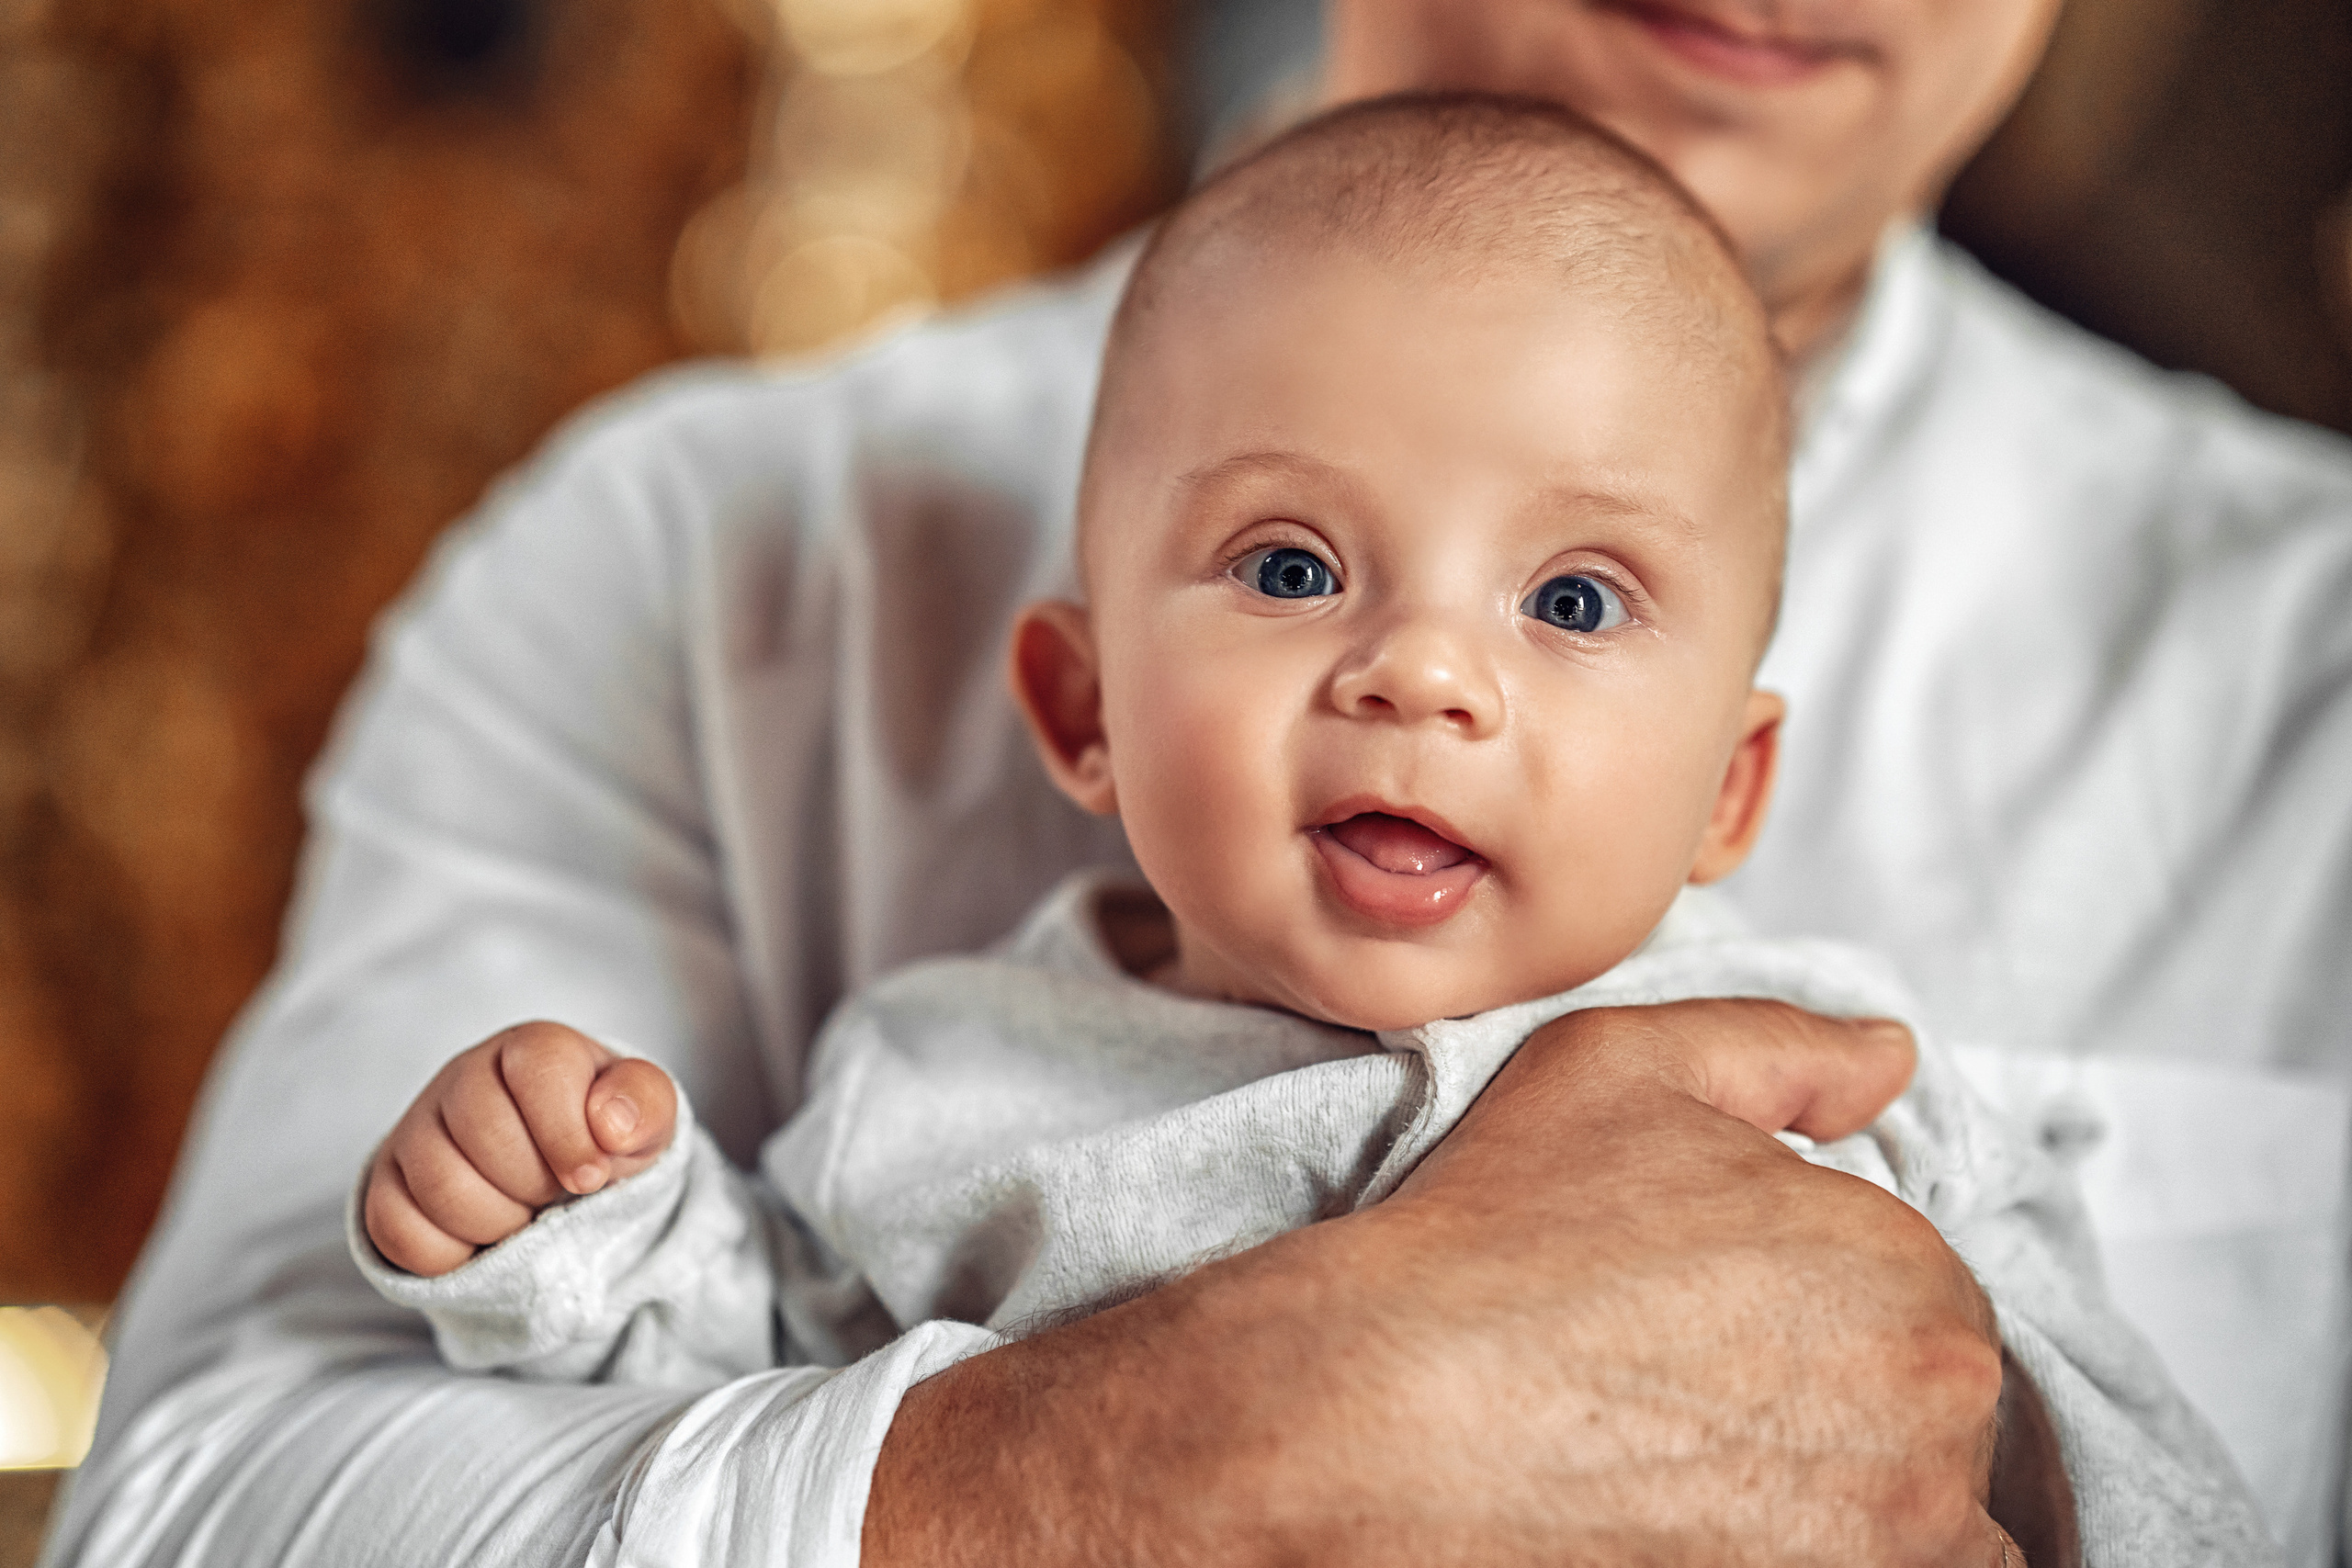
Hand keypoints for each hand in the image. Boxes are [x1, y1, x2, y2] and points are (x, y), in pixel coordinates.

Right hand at [362, 1020, 676, 1277]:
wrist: (562, 1175)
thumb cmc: (605, 1137)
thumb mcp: (646, 1119)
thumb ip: (645, 1107)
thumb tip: (611, 1125)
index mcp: (531, 1049)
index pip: (539, 1072)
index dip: (568, 1136)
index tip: (593, 1178)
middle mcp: (464, 1077)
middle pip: (484, 1134)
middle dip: (534, 1183)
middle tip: (555, 1194)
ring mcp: (416, 1128)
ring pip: (439, 1186)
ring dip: (496, 1223)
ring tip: (523, 1214)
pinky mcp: (385, 1183)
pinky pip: (398, 1231)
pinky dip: (450, 1254)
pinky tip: (482, 1237)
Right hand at [867, 999, 2029, 1565]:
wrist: (1382, 1409)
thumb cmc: (1498, 1235)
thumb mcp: (1625, 1067)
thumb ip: (1786, 1049)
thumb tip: (1892, 1059)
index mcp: (1908, 1270)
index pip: (1921, 1297)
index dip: (1821, 1300)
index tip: (1717, 1317)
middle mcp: (1934, 1418)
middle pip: (1932, 1421)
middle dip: (1843, 1404)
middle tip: (1699, 1394)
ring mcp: (1888, 1543)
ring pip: (1920, 1524)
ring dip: (1850, 1501)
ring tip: (1701, 1467)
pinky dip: (1824, 1553)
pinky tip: (1711, 1522)